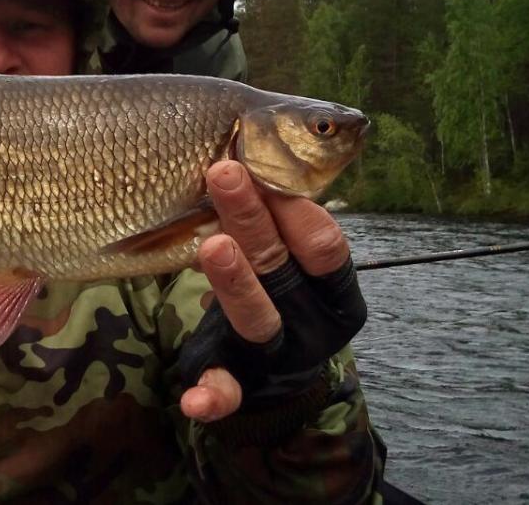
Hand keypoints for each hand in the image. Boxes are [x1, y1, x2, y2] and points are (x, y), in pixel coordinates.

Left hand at [179, 160, 364, 422]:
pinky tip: (193, 399)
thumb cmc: (282, 287)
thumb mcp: (291, 253)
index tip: (258, 159)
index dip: (297, 203)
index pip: (325, 243)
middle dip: (254, 219)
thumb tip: (251, 129)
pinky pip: (230, 391)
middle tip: (220, 171)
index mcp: (334, 286)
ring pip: (258, 318)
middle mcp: (314, 319)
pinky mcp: (245, 383)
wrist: (282, 372)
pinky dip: (214, 394)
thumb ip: (283, 212)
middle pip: (284, 266)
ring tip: (211, 245)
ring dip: (235, 282)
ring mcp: (282, 354)